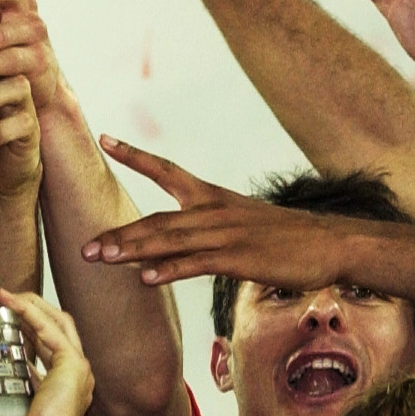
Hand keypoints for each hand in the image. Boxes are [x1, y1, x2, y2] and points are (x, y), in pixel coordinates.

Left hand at [84, 138, 366, 290]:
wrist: (330, 243)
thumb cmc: (287, 237)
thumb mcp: (244, 222)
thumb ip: (209, 229)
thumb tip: (181, 241)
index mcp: (213, 197)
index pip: (167, 169)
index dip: (135, 154)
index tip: (104, 138)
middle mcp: (214, 211)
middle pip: (157, 219)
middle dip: (119, 233)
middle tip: (84, 245)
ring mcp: (226, 235)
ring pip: (170, 240)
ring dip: (132, 250)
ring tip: (100, 257)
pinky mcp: (239, 258)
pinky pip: (197, 264)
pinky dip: (169, 270)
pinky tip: (145, 278)